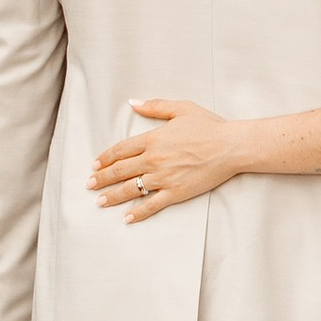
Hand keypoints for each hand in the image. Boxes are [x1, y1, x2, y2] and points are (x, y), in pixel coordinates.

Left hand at [90, 96, 249, 214]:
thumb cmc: (209, 126)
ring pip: (131, 189)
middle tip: (89, 185)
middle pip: (120, 171)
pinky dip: (138, 213)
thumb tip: (133, 102)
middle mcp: (154, 160)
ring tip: (100, 202)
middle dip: (102, 179)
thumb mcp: (181, 108)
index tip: (95, 165)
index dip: (105, 158)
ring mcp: (164, 178)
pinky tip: (127, 218)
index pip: (121, 150)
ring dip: (113, 196)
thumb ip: (155, 106)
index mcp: (153, 139)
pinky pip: (152, 205)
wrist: (231, 146)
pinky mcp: (176, 192)